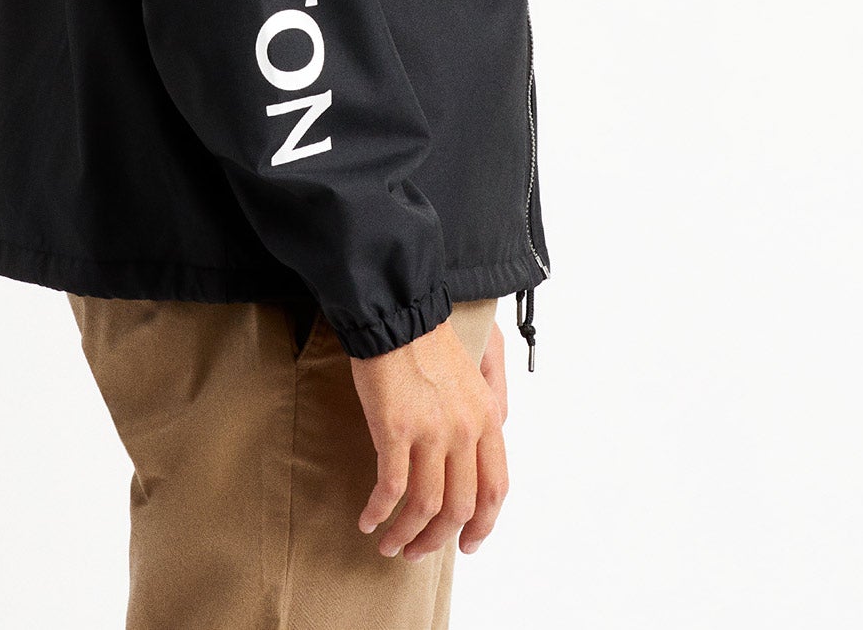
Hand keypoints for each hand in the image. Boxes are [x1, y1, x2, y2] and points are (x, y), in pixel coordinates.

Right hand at [349, 314, 508, 560]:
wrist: (396, 311)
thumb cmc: (430, 336)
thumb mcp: (478, 366)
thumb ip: (487, 404)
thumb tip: (488, 441)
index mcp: (488, 417)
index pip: (495, 489)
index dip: (482, 526)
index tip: (466, 544)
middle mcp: (465, 430)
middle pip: (459, 508)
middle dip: (437, 540)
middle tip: (417, 552)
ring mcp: (432, 432)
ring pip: (425, 507)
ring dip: (406, 535)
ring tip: (390, 545)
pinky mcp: (396, 429)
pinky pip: (391, 488)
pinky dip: (379, 512)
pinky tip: (367, 520)